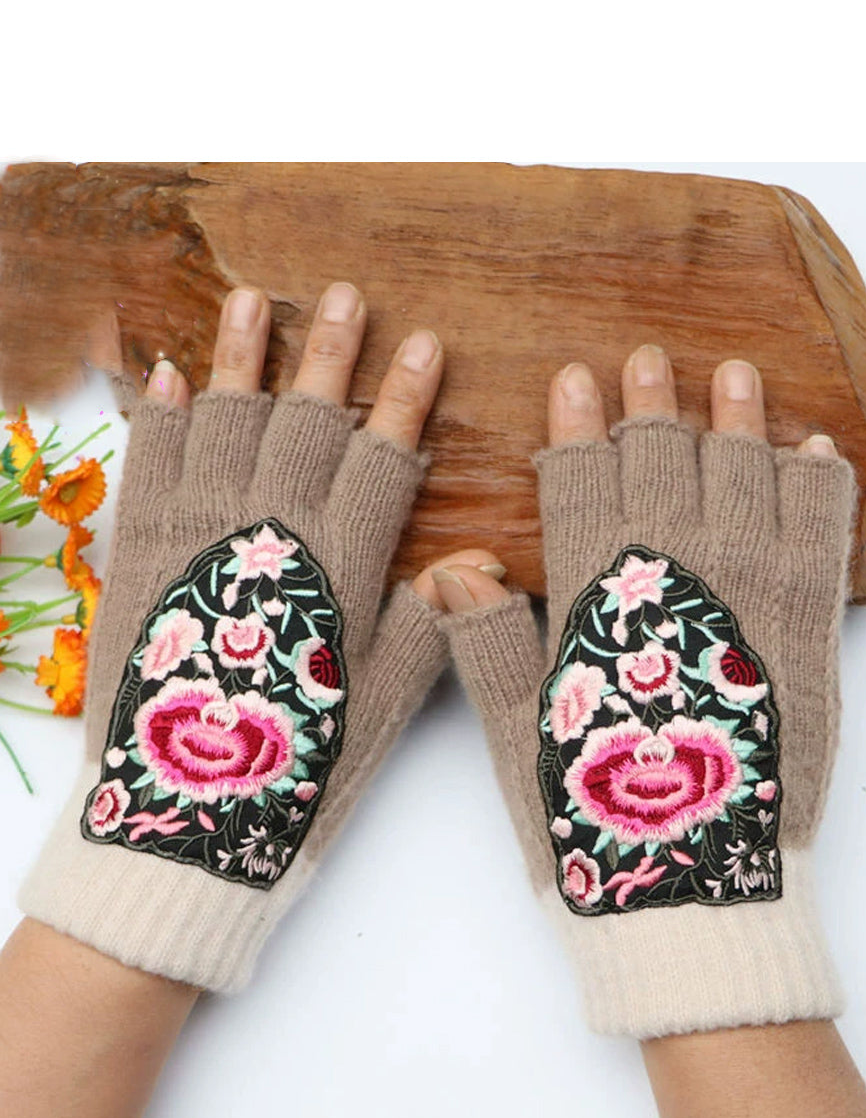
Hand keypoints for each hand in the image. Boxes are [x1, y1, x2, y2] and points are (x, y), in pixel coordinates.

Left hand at [18, 283, 496, 991]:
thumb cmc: (299, 770)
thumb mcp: (383, 706)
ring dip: (242, 356)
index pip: (382, 458)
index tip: (426, 345)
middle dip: (331, 354)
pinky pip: (147, 466)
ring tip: (257, 300)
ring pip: (223, 422)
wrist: (181, 821)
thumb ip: (431, 624)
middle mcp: (266, 532)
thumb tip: (480, 560)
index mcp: (336, 566)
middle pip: (305, 421)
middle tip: (345, 296)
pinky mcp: (134, 556)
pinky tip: (172, 373)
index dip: (406, 400)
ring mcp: (192, 535)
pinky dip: (159, 416)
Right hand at [433, 344, 854, 1037]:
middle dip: (651, 406)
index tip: (576, 380)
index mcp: (595, 604)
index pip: (583, 487)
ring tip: (732, 374)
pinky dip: (822, 486)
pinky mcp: (809, 631)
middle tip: (645, 360)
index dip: (578, 429)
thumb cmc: (592, 819)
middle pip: (663, 465)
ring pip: (746, 479)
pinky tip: (811, 449)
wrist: (697, 892)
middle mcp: (674, 582)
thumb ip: (489, 642)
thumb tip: (456, 566)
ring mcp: (750, 598)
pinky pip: (825, 534)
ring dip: (738, 420)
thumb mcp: (517, 736)